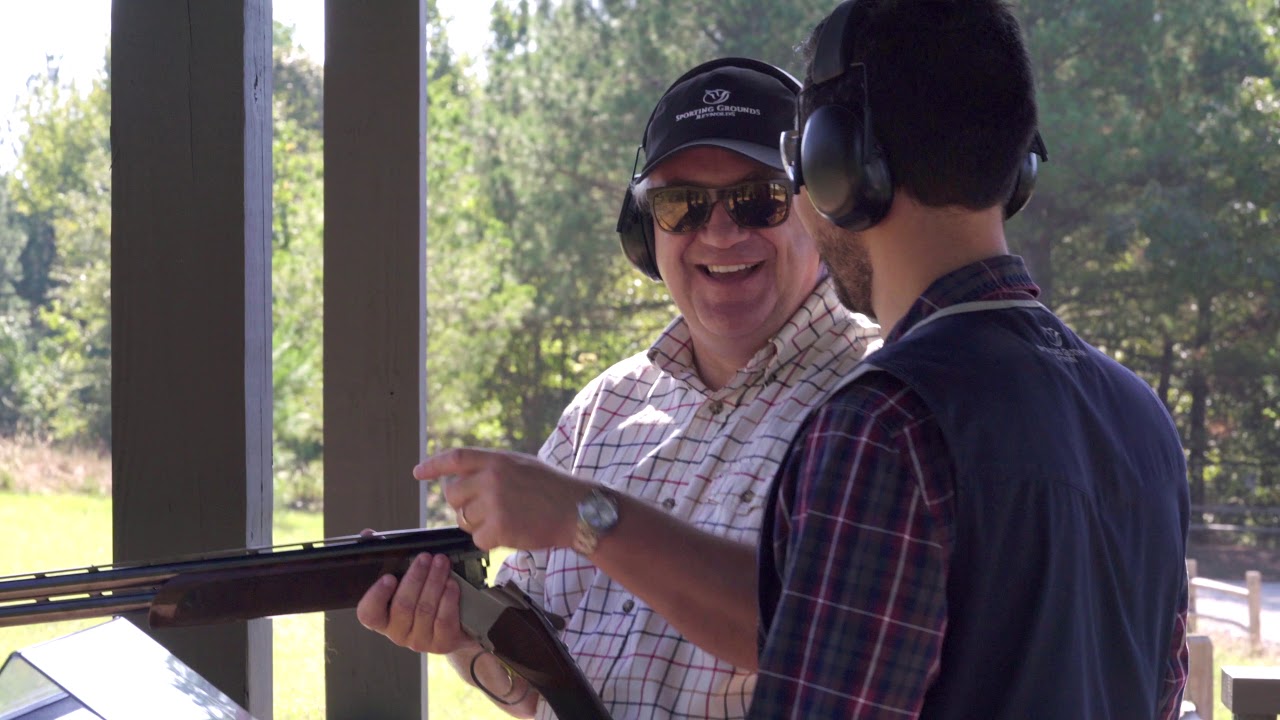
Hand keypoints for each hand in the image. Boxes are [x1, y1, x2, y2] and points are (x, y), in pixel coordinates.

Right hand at [356, 552, 472, 654]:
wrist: (455, 626)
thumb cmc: (423, 598)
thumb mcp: (405, 579)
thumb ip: (386, 558)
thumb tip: (368, 535)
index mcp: (382, 619)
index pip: (368, 614)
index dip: (376, 596)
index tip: (389, 577)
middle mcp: (398, 633)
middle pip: (403, 606)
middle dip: (416, 577)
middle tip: (426, 557)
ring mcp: (420, 641)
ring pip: (425, 609)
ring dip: (434, 582)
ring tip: (442, 563)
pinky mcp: (442, 643)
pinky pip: (444, 620)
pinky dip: (448, 599)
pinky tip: (452, 584)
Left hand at [415, 448, 588, 550]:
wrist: (577, 510)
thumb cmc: (552, 488)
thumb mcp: (522, 465)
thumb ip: (493, 467)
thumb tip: (463, 476)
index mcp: (496, 460)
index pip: (455, 458)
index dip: (434, 465)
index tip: (418, 472)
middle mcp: (491, 478)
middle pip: (453, 494)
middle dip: (462, 504)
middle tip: (483, 509)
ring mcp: (494, 503)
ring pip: (464, 519)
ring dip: (479, 524)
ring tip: (507, 520)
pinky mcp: (499, 528)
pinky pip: (478, 538)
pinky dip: (490, 540)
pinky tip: (510, 533)